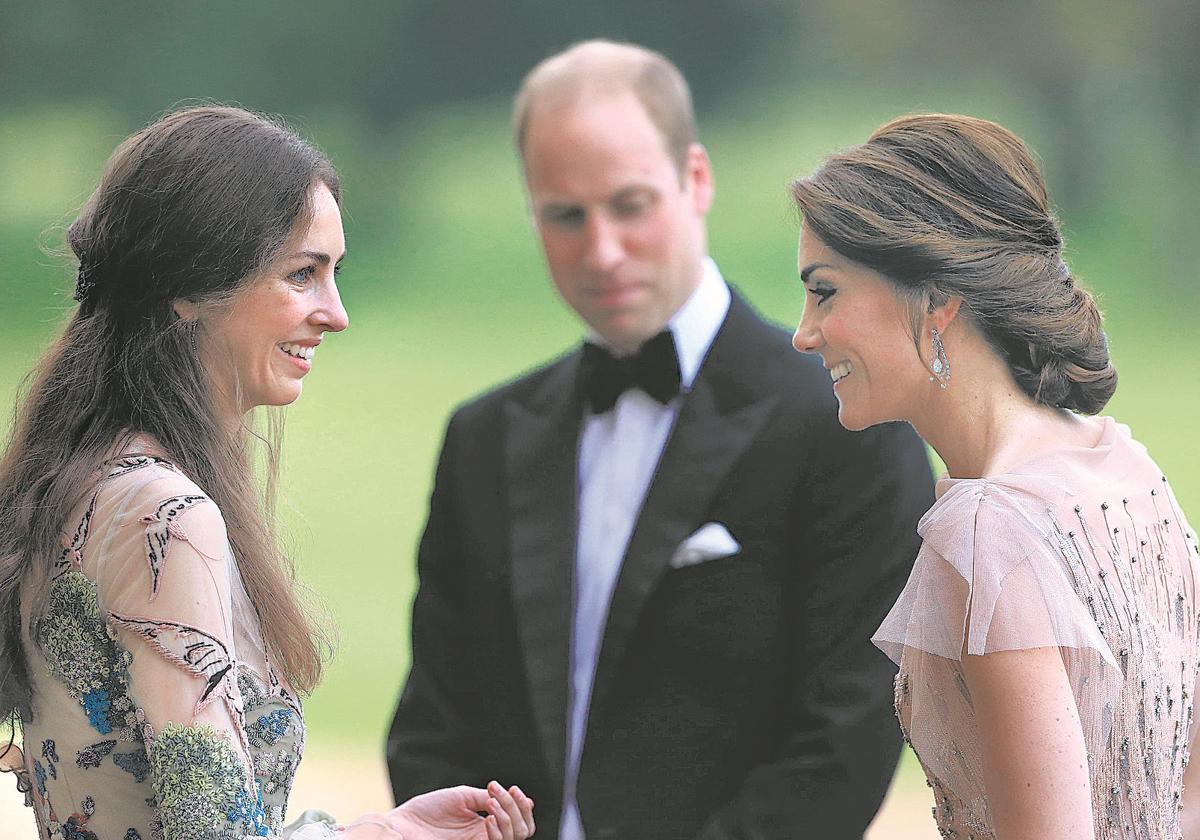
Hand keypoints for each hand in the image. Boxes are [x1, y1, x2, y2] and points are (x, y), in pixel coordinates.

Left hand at [388, 781, 534, 839]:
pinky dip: (498, 830)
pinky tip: (488, 817)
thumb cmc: (427, 810)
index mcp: (485, 823)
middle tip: (506, 792)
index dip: (522, 806)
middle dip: (519, 809)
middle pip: (522, 831)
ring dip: (509, 816)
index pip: (517, 820)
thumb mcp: (462, 796)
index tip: (513, 788)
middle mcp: (485, 836)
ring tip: (493, 802)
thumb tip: (521, 797)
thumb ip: (488, 798)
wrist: (403, 824)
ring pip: (513, 838)